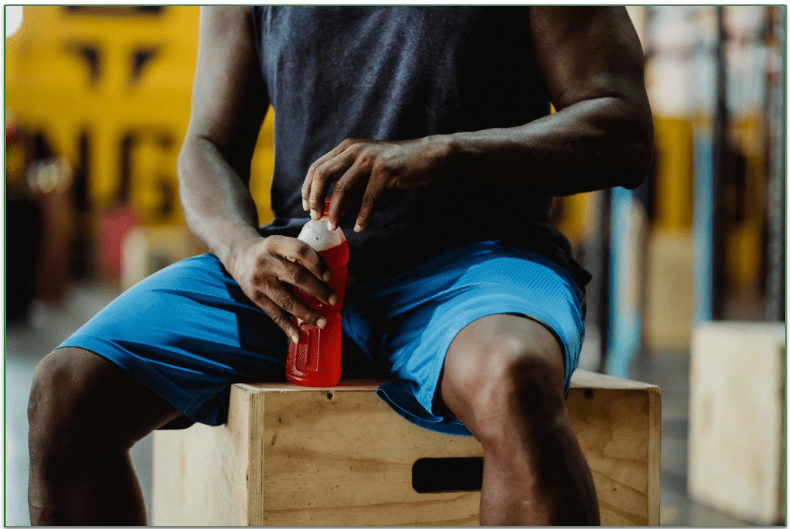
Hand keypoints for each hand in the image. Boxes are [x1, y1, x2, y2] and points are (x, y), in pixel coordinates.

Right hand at [231, 235, 338, 342]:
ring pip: (286, 300)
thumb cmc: (274, 253)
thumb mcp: (286, 248)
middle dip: (318, 290)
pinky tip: (298, 336)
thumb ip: (312, 261)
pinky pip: (274, 314)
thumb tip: (350, 282)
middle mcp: (265, 261)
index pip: (299, 250)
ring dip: (307, 313)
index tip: (329, 276)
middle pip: (296, 277)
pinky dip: (287, 327)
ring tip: (323, 322)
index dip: (317, 263)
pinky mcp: (254, 297)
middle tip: (334, 300)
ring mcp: (259, 281)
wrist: (239, 257)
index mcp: (276, 244)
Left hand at [301, 136, 451, 231]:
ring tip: (333, 226)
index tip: (307, 207)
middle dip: (315, 199)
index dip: (308, 188)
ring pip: (341, 188)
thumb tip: (334, 212)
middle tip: (315, 217)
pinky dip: (362, 216)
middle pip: (322, 174)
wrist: (428, 156)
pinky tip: (360, 227)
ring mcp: (369, 159)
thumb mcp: (369, 177)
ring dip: (335, 211)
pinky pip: (367, 199)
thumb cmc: (398, 168)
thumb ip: (351, 192)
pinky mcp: (385, 172)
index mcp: (347, 147)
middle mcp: (354, 150)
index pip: (317, 167)